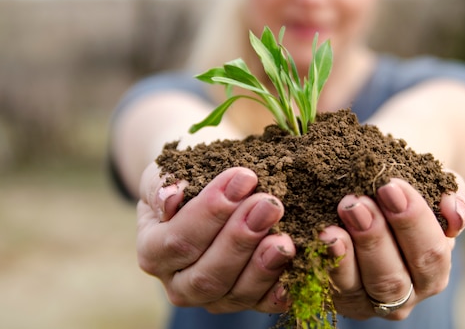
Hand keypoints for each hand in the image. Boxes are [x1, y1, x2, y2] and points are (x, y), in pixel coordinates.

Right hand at [136, 162, 295, 313]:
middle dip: (240, 239)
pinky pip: (264, 303)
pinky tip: (299, 267)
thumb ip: (161, 183)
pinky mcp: (247, 301)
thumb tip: (172, 197)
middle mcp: (179, 284)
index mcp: (154, 251)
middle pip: (207, 275)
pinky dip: (283, 288)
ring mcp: (214, 298)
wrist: (205, 189)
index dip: (211, 212)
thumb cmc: (185, 177)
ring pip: (236, 294)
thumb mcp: (165, 171)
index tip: (244, 178)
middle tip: (269, 205)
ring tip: (285, 239)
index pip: (180, 240)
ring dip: (263, 266)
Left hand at [318, 172, 464, 319]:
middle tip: (355, 203)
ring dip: (343, 256)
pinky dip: (316, 266)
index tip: (390, 185)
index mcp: (433, 271)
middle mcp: (403, 294)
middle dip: (374, 239)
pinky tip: (310, 241)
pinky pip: (322, 287)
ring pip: (357, 287)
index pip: (429, 253)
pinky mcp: (333, 297)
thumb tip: (454, 214)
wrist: (379, 187)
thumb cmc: (411, 187)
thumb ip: (454, 199)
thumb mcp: (437, 186)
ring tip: (330, 225)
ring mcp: (365, 300)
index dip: (412, 221)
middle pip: (392, 277)